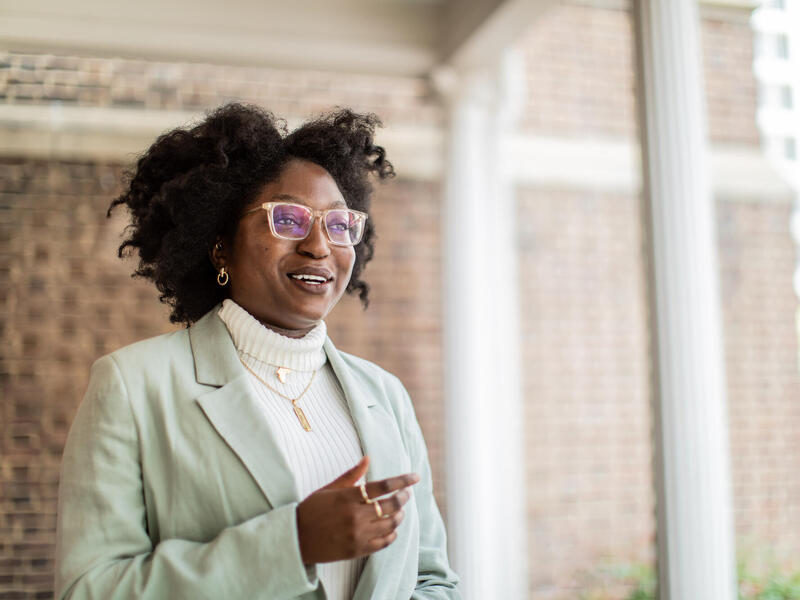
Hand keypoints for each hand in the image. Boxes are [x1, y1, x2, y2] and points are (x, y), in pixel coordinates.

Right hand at [296, 456, 419, 564]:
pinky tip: (391, 528)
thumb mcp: (329, 489)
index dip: (402, 481)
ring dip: (400, 515)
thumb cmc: (311, 509)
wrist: (296, 538)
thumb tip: (368, 458)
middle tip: (406, 493)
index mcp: (347, 497)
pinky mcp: (358, 550)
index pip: (383, 486)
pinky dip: (392, 534)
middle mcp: (355, 516)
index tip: (415, 477)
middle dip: (404, 497)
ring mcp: (357, 535)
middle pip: (391, 505)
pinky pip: (384, 542)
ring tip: (400, 510)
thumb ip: (351, 475)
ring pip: (391, 524)